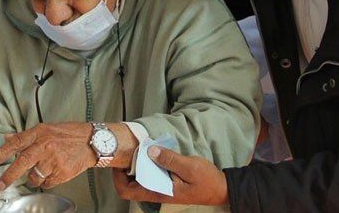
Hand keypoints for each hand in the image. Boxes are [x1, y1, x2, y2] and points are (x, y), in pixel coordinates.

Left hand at [0, 122, 93, 189]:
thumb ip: (25, 136)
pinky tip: (53, 172)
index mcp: (39, 133)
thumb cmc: (68, 134)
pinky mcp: (62, 172)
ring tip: (42, 170)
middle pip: (23, 161)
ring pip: (34, 176)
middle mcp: (46, 145)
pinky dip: (46, 181)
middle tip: (2, 184)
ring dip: (33, 178)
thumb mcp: (46, 129)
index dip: (3, 152)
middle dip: (10, 175)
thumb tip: (6, 138)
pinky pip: (47, 183)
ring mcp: (54, 160)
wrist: (91, 141)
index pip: (17, 142)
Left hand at [112, 146, 228, 205]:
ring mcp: (160, 187)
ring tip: (136, 148)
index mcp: (158, 191)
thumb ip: (169, 159)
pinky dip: (146, 164)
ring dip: (135, 164)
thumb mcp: (189, 167)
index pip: (127, 191)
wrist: (221, 188)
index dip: (117, 177)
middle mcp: (156, 191)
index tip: (118, 160)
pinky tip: (150, 151)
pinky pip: (149, 174)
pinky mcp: (166, 182)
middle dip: (124, 168)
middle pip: (129, 184)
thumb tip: (149, 150)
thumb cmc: (207, 180)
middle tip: (126, 150)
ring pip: (139, 178)